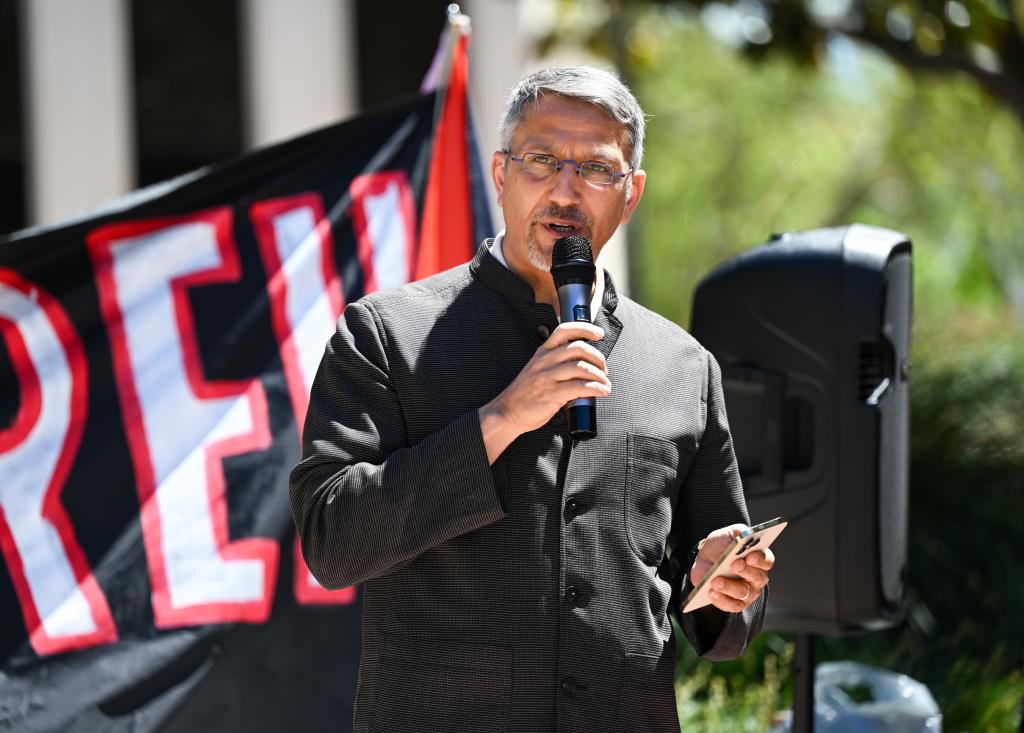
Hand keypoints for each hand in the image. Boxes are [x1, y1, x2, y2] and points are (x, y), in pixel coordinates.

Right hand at [479, 322, 608, 461]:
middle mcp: (545, 361)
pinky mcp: (552, 394)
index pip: (564, 331)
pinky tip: (601, 392)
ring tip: (605, 384)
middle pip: (578, 348)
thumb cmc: (525, 393)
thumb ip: (556, 362)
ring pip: (581, 367)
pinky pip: (579, 387)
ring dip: (599, 376)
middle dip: (598, 358)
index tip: (599, 334)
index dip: (585, 329)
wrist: (507, 412)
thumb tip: (584, 363)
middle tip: (603, 369)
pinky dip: (596, 389)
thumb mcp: (537, 369)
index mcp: (542, 352)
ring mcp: (547, 377)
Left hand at [690, 524, 774, 612]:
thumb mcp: (729, 534)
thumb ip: (740, 532)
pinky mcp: (735, 603)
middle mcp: (757, 577)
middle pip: (758, 578)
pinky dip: (721, 600)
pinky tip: (711, 592)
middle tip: (734, 565)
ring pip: (744, 593)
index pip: (767, 561)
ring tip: (715, 581)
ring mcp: (748, 592)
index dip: (760, 560)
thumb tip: (746, 534)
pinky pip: (732, 606)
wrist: (704, 560)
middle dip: (745, 571)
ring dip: (729, 587)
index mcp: (759, 558)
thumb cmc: (721, 546)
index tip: (749, 556)